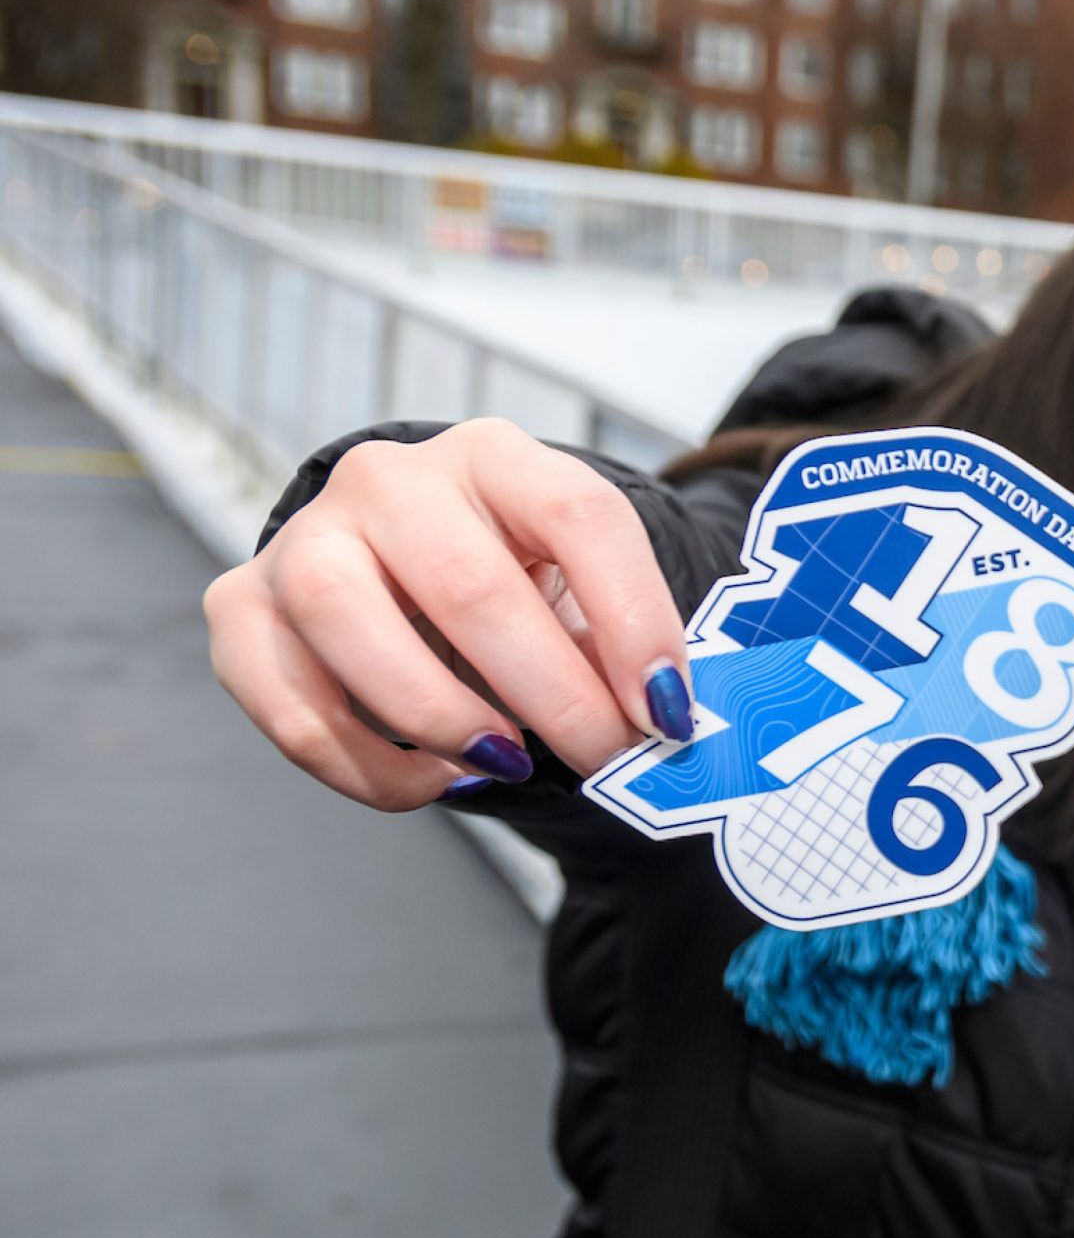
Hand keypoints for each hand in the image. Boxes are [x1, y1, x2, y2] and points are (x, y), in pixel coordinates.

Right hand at [204, 418, 689, 809]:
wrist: (404, 567)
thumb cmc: (511, 583)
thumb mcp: (574, 590)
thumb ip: (614, 645)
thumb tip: (659, 721)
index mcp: (496, 457)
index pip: (579, 516)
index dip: (634, 618)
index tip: (667, 710)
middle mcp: (392, 481)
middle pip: (470, 586)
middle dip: (551, 695)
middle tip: (601, 758)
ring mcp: (307, 537)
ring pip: (347, 620)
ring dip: (438, 715)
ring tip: (504, 762)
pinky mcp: (242, 605)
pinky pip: (290, 702)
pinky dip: (366, 764)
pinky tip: (434, 780)